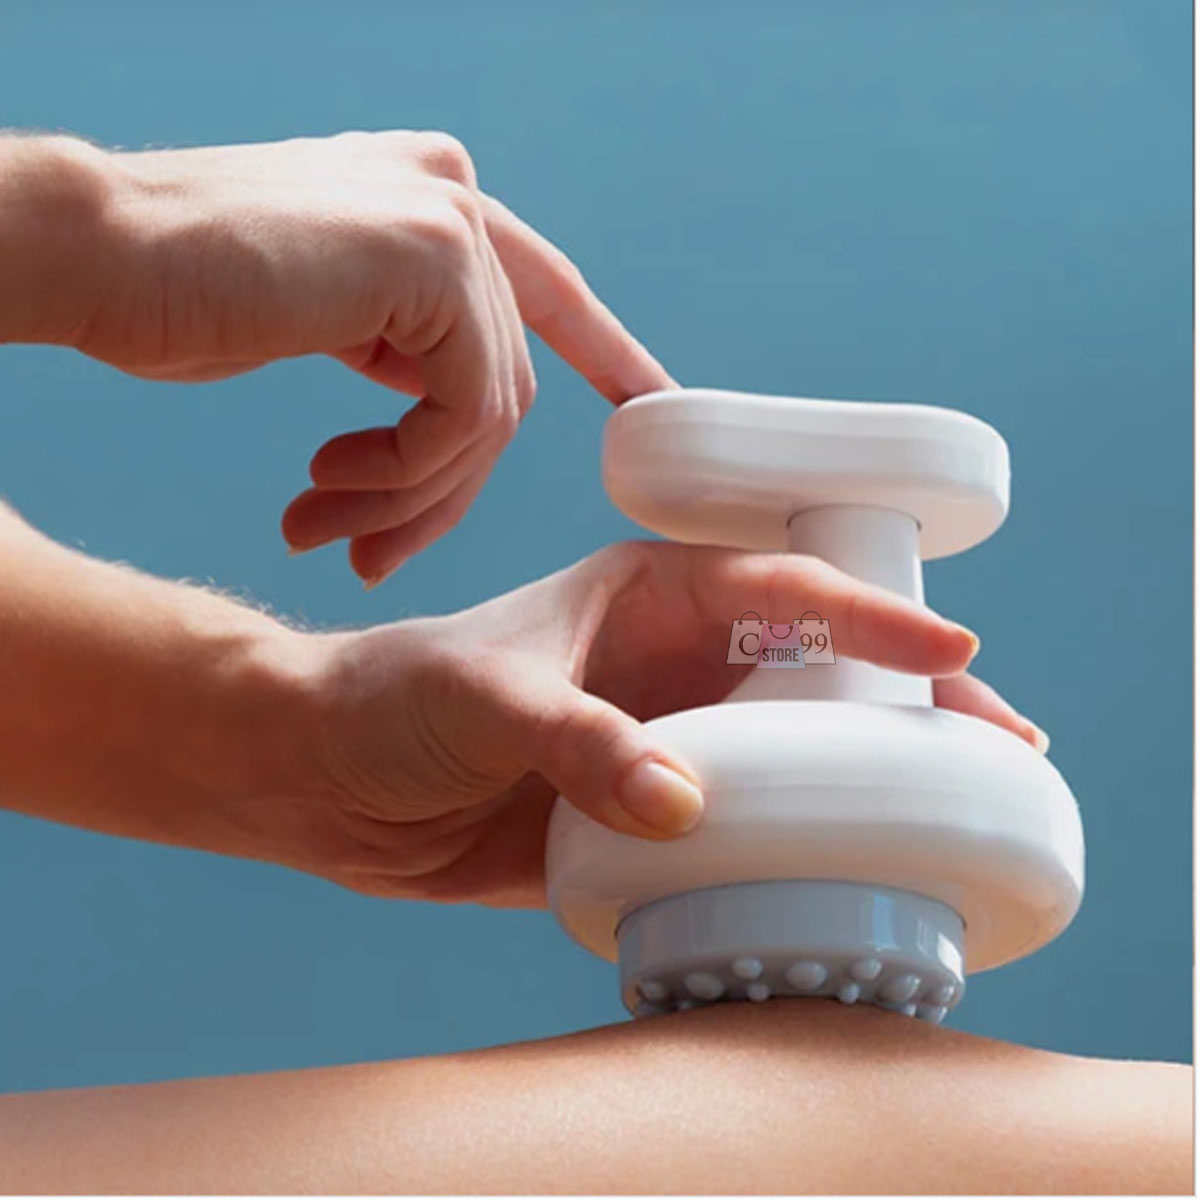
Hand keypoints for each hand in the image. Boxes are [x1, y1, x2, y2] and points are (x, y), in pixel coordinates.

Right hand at [64, 132, 671, 581]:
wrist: (96, 257)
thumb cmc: (183, 294)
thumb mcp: (324, 314)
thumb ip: (405, 337)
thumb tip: (462, 411)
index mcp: (435, 201)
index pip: (548, 292)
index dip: (606, 352)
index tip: (650, 404)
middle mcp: (455, 199)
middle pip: (501, 388)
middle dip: (442, 490)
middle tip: (370, 550)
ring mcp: (449, 222)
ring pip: (488, 416)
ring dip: (413, 499)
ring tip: (336, 531)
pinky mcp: (433, 262)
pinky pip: (464, 415)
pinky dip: (407, 475)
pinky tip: (331, 484)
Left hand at [287, 542, 1042, 906]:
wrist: (332, 776)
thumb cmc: (400, 696)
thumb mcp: (488, 697)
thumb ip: (581, 744)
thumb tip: (685, 806)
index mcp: (652, 595)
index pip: (786, 591)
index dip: (874, 617)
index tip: (955, 650)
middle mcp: (675, 662)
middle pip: (822, 671)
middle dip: (911, 698)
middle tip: (1002, 743)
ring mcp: (668, 739)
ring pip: (797, 749)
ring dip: (874, 773)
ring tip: (960, 808)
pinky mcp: (646, 814)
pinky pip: (745, 825)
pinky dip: (800, 841)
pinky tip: (853, 867)